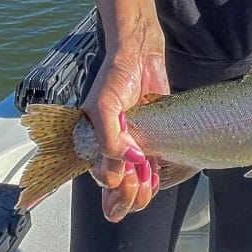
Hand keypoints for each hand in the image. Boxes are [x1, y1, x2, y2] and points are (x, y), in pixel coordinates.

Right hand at [79, 27, 168, 221]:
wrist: (140, 55)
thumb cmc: (115, 77)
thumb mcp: (104, 106)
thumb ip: (109, 138)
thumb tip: (131, 161)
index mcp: (94, 148)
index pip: (104, 185)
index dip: (117, 188)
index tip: (128, 175)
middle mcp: (113, 153)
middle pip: (119, 195)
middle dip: (131, 195)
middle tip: (140, 176)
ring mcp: (133, 150)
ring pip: (137, 190)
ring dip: (145, 191)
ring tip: (150, 171)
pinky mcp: (152, 142)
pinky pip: (153, 173)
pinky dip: (157, 178)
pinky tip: (157, 167)